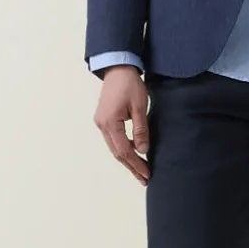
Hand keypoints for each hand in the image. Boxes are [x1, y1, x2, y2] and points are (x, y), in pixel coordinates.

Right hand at [94, 66, 150, 184]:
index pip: (124, 151)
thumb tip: (143, 150)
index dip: (135, 164)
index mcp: (110, 122)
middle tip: (144, 179)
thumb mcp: (140, 106)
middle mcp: (102, 125)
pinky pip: (114, 140)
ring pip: (115, 148)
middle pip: (117, 153)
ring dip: (128, 159)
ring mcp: (101, 122)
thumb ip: (141, 129)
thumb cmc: (129, 84)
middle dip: (132, 167)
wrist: (117, 68)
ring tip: (140, 171)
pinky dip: (124, 149)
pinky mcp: (104, 119)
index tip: (147, 173)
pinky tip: (134, 153)